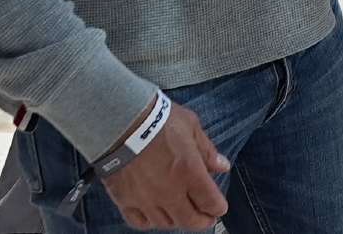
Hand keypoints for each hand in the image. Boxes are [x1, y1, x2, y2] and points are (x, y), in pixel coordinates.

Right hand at [104, 102, 230, 230]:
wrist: (120, 121)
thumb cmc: (157, 120)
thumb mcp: (190, 126)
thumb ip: (207, 150)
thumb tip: (223, 166)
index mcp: (190, 173)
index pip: (211, 203)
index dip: (218, 208)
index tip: (218, 207)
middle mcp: (169, 191)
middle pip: (190, 220)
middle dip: (202, 221)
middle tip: (205, 217)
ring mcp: (146, 199)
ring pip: (165, 223)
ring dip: (176, 219)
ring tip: (179, 211)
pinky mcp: (125, 199)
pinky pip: (139, 222)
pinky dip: (149, 221)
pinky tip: (153, 213)